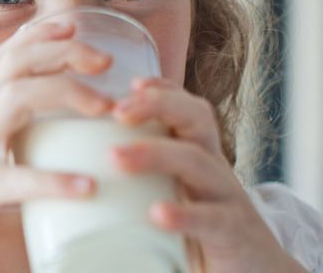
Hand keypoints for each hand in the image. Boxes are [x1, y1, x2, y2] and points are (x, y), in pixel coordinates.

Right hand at [0, 21, 112, 271]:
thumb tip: (45, 149)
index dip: (39, 33)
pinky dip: (51, 180)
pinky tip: (87, 186)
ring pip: (13, 101)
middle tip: (106, 60)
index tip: (75, 23)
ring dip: (64, 94)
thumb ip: (1, 144)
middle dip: (62, 51)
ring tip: (105, 108)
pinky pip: (11, 180)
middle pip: (14, 65)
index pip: (4, 57)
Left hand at [109, 77, 306, 272]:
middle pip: (194, 119)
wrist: (255, 270)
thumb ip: (142, 177)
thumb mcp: (173, 192)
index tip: (131, 83)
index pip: (187, 109)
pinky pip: (211, 217)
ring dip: (154, 153)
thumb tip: (81, 174)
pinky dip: (184, 213)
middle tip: (117, 111)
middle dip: (157, 106)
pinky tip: (157, 212)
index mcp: (197, 155)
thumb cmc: (202, 228)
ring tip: (116, 157)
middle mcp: (213, 168)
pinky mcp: (232, 232)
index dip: (163, 90)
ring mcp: (226, 197)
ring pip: (196, 161)